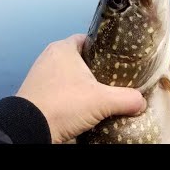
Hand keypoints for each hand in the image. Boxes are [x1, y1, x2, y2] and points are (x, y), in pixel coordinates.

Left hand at [16, 34, 146, 143]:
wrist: (28, 129)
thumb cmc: (63, 105)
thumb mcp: (102, 101)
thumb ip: (126, 99)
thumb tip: (141, 102)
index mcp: (64, 48)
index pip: (90, 39)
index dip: (106, 49)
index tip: (119, 60)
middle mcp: (50, 57)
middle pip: (81, 58)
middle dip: (96, 69)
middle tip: (113, 80)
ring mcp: (40, 75)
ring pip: (69, 74)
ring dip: (83, 84)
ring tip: (100, 95)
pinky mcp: (35, 92)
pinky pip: (59, 88)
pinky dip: (70, 95)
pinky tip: (81, 106)